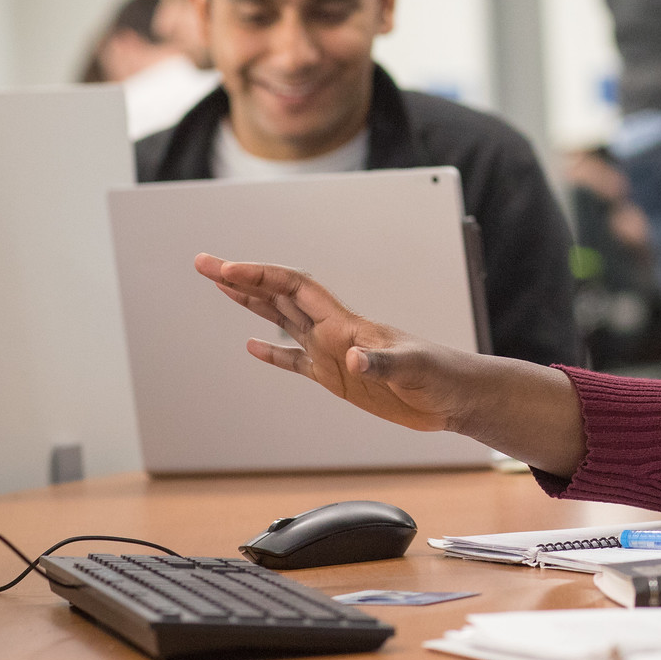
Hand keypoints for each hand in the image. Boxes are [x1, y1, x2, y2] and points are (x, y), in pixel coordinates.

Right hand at [195, 253, 467, 433]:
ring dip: (250, 304)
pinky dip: (271, 355)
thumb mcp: (414, 369)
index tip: (226, 269)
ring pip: (282, 321)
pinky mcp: (337, 378)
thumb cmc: (442, 377)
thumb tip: (353, 357)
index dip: (260, 277)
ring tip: (220, 286)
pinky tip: (253, 347)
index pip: (294, 289)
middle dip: (241, 279)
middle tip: (205, 263)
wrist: (456, 396)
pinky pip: (295, 361)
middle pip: (278, 296)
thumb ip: (383, 361)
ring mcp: (333, 353)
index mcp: (347, 325)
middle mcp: (334, 333)